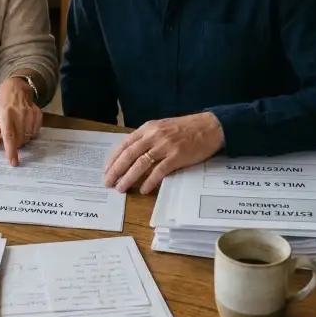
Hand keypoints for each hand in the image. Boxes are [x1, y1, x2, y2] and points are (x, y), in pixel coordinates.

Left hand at [0, 78, 42, 165]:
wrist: (16, 87)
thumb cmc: (1, 101)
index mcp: (5, 115)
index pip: (9, 137)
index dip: (11, 151)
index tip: (13, 162)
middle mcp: (19, 115)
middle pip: (20, 140)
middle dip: (15, 145)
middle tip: (10, 140)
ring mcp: (30, 114)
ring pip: (28, 138)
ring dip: (22, 140)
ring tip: (17, 131)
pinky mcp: (38, 114)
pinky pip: (35, 133)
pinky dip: (30, 134)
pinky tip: (24, 127)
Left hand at [104, 112, 223, 193]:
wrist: (210, 127)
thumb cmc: (185, 128)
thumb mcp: (162, 128)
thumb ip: (148, 139)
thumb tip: (132, 156)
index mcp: (148, 128)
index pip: (125, 144)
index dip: (113, 158)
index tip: (106, 170)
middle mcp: (154, 136)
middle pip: (129, 155)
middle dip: (116, 170)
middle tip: (108, 183)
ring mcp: (165, 146)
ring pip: (141, 163)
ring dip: (128, 177)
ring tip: (121, 188)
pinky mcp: (177, 156)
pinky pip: (159, 171)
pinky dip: (149, 181)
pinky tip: (143, 189)